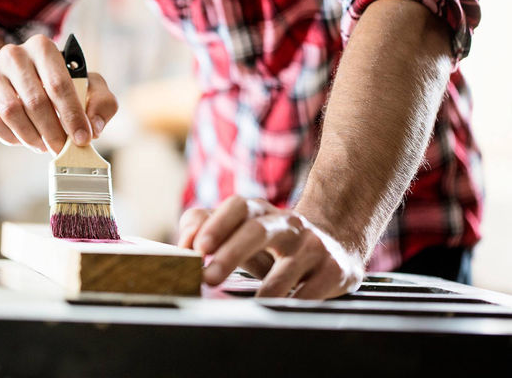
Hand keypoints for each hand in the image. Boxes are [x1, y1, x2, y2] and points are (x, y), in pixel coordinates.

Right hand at [0, 34, 117, 153]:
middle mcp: (13, 54)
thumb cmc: (55, 86)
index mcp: (43, 47)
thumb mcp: (86, 87)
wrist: (11, 83)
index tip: (83, 138)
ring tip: (45, 146)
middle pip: (35, 101)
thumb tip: (95, 129)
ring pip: (12, 113)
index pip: (59, 84)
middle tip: (63, 149)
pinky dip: (12, 138)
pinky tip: (25, 140)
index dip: (73, 115)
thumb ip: (101, 103)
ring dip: (33, 137)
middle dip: (54, 132)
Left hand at [178, 196, 364, 298]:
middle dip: (231, 253)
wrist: (336, 244)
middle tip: (208, 278)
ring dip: (266, 289)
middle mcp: (288, 224)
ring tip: (248, 308)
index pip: (237, 207)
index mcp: (260, 212)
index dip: (216, 225)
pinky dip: (295, 303)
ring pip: (287, 267)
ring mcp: (313, 245)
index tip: (198, 248)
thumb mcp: (241, 231)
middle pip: (257, 230)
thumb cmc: (273, 243)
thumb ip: (205, 229)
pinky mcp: (335, 269)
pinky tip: (281, 312)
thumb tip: (182, 245)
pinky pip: (313, 290)